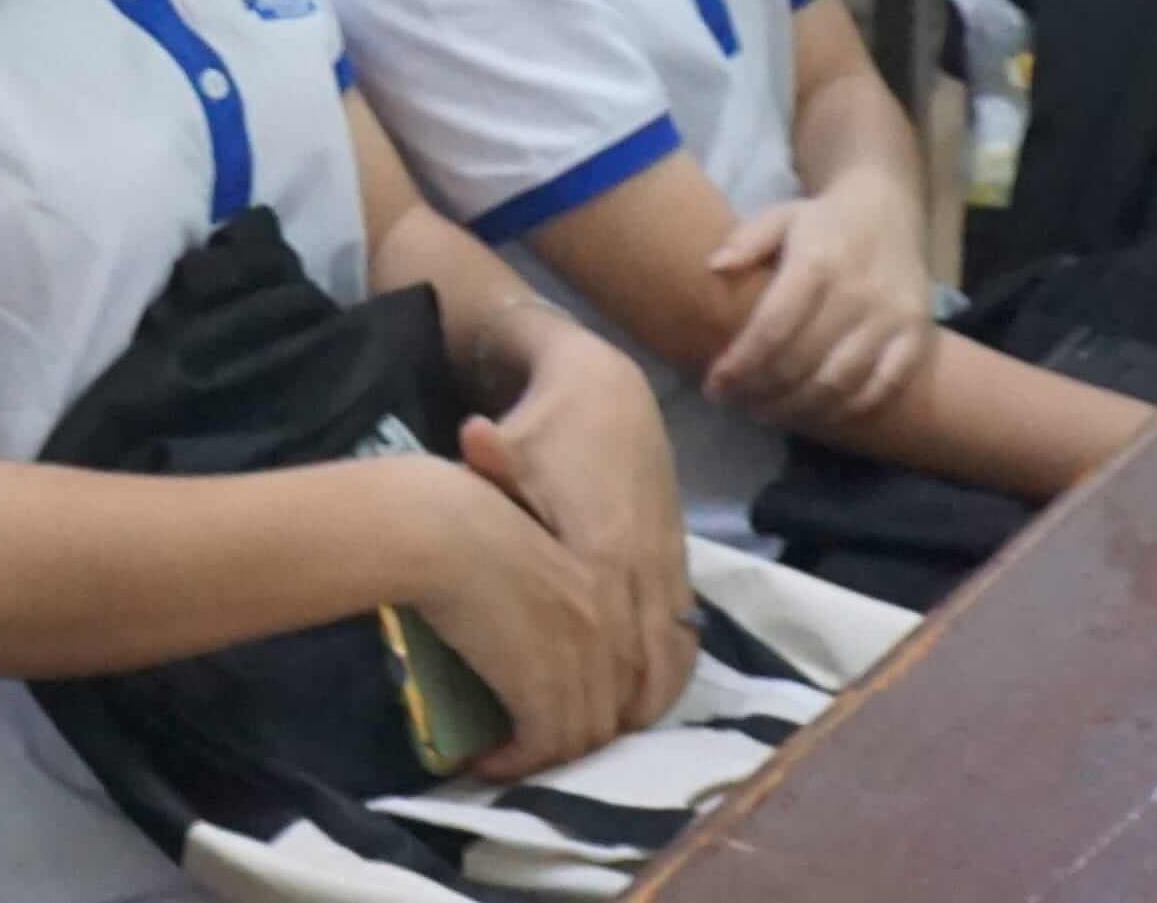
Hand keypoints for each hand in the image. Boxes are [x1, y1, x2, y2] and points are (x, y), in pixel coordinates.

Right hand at [376, 458, 661, 783]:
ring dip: (541, 757)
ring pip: (580, 737)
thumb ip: (548, 594)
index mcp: (612, 596)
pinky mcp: (545, 690)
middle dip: (571, 736)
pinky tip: (485, 761)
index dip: (596, 702)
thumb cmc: (470, 528)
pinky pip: (543, 747)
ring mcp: (582, 664)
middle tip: (528, 742)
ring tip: (505, 756)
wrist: (446, 535)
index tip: (553, 712)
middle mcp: (610, 633)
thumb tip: (527, 631)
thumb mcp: (530, 556)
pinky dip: (515, 764)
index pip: (628, 673)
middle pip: (610, 711)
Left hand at [460, 310, 689, 725]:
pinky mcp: (677, 571)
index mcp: (605, 555)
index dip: (549, 721)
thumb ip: (494, 457)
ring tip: (572, 747)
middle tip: (529, 760)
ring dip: (624, 715)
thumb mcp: (514, 440)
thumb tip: (473, 434)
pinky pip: (683, 645)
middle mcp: (643, 577)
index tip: (498, 750)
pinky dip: (661, 682)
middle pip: (627, 686)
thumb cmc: (551, 426)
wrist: (610, 395)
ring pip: (664, 673)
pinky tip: (630, 706)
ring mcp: (666, 575)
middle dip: (581, 733)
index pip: (591, 662)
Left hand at [702, 174, 939, 428]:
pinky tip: (817, 415)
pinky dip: (848, 410)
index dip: (740, 365)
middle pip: (801, 363)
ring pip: (840, 383)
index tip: (714, 386)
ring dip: (798, 408)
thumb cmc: (822, 222)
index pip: (772, 328)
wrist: (890, 208)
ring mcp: (893, 318)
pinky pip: (883, 387)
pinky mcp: (918, 336)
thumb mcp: (780, 217)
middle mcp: (858, 293)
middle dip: (760, 391)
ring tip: (767, 413)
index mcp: (817, 262)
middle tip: (735, 402)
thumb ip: (746, 241)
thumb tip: (713, 267)